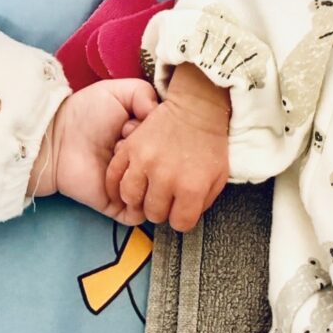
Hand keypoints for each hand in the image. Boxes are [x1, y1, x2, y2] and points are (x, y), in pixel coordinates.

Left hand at [28, 79, 158, 221]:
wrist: (58, 138)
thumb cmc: (86, 113)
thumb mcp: (119, 92)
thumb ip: (146, 94)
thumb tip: (163, 112)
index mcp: (147, 141)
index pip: (170, 143)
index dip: (156, 132)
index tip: (135, 122)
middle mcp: (144, 166)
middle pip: (166, 169)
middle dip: (146, 152)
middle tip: (124, 139)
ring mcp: (133, 188)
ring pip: (156, 193)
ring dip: (142, 177)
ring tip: (120, 160)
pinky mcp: (118, 207)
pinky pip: (140, 216)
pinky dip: (137, 202)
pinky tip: (123, 181)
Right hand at [105, 63, 229, 232]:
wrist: (196, 108)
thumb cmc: (209, 144)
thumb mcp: (218, 177)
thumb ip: (203, 203)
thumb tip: (184, 218)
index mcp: (191, 187)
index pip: (180, 223)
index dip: (181, 219)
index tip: (181, 209)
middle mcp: (166, 178)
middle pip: (154, 214)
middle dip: (160, 210)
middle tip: (164, 198)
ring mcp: (145, 162)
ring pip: (130, 199)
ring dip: (138, 199)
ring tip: (146, 191)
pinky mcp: (130, 149)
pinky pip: (114, 178)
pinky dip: (117, 185)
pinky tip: (126, 185)